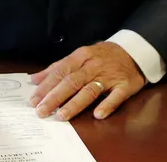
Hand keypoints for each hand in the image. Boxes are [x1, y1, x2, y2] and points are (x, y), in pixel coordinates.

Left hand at [29, 41, 145, 120]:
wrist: (133, 51)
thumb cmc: (101, 56)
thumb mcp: (78, 56)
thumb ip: (56, 68)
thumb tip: (34, 79)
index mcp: (80, 57)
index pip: (60, 72)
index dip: (46, 86)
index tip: (33, 100)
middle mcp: (93, 66)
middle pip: (71, 82)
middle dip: (55, 97)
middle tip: (41, 111)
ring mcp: (109, 76)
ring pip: (90, 90)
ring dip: (75, 103)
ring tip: (62, 115)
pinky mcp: (125, 85)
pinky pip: (116, 96)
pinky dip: (107, 105)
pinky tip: (98, 114)